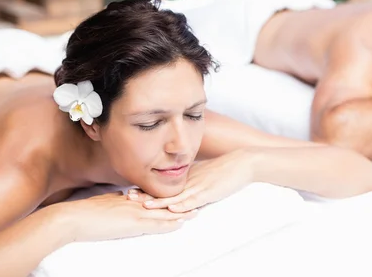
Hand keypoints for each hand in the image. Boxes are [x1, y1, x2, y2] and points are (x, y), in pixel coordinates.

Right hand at [55, 192, 197, 242]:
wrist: (74, 218)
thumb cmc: (86, 212)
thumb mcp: (107, 201)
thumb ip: (119, 199)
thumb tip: (126, 197)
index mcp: (131, 198)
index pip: (155, 197)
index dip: (170, 196)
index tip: (183, 193)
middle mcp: (136, 203)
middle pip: (163, 203)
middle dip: (181, 202)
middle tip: (197, 199)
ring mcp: (135, 212)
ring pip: (163, 212)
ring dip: (180, 212)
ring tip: (196, 210)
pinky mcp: (132, 223)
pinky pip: (155, 223)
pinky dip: (169, 223)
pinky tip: (180, 223)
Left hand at [129, 150, 253, 212]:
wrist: (243, 162)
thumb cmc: (226, 168)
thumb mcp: (205, 174)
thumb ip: (194, 180)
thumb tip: (184, 187)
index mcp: (188, 178)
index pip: (164, 185)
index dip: (148, 189)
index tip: (132, 191)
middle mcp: (190, 181)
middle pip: (165, 190)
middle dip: (147, 195)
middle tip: (129, 197)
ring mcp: (199, 186)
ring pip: (176, 196)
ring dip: (160, 201)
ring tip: (144, 204)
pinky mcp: (209, 192)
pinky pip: (194, 200)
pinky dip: (182, 205)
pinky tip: (173, 209)